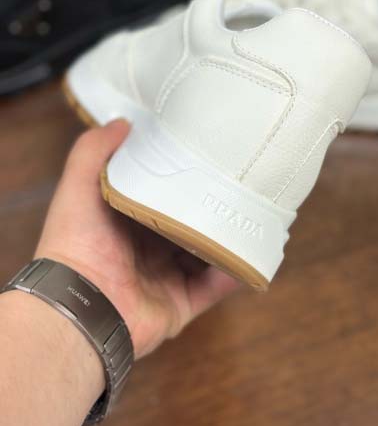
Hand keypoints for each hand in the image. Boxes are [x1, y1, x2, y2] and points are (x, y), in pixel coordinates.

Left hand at [36, 120, 239, 358]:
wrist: (80, 304)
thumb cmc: (77, 241)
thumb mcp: (78, 185)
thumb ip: (94, 150)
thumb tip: (125, 122)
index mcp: (127, 222)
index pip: (160, 195)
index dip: (180, 178)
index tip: (203, 156)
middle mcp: (148, 250)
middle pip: (187, 224)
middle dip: (209, 207)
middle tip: (238, 182)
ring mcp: (167, 278)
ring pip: (206, 254)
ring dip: (227, 238)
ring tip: (253, 213)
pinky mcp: (182, 303)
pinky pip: (216, 286)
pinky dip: (235, 271)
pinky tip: (253, 252)